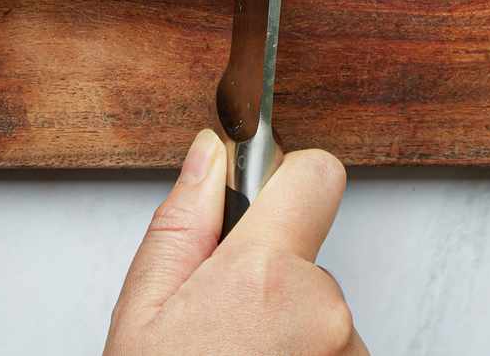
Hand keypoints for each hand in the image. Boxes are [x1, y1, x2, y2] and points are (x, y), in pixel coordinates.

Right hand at [106, 131, 365, 354]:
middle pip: (305, 253)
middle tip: (221, 320)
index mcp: (264, 274)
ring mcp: (347, 350)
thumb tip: (208, 153)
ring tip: (238, 354)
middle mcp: (323, 309)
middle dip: (269, 276)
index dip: (285, 179)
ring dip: (287, 325)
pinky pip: (334, 345)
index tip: (261, 203)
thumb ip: (181, 226)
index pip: (316, 174)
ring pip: (317, 306)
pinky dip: (303, 352)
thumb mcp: (142, 313)